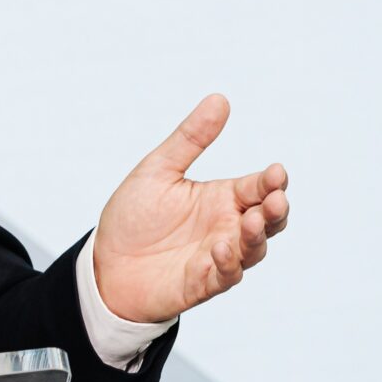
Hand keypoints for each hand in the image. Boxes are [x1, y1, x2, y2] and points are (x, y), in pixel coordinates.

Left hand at [93, 93, 289, 323]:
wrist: (104, 262)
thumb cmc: (134, 218)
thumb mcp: (158, 171)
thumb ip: (190, 139)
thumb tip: (219, 99)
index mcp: (223, 198)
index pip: (258, 187)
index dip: (272, 180)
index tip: (276, 172)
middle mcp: (227, 227)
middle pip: (270, 219)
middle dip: (277, 208)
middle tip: (276, 197)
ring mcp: (219, 257)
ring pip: (254, 248)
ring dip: (257, 235)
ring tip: (253, 220)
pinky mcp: (203, 282)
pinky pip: (225, 275)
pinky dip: (229, 263)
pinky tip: (222, 248)